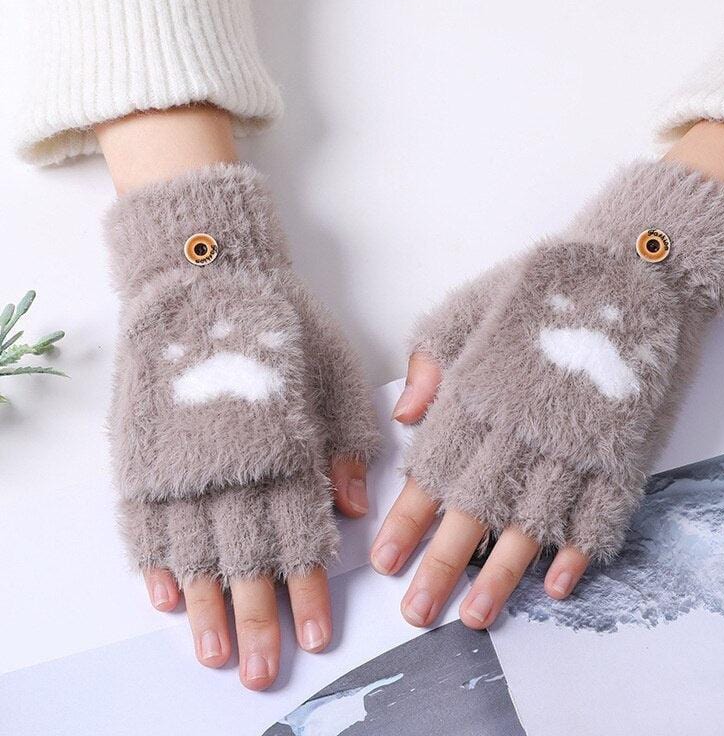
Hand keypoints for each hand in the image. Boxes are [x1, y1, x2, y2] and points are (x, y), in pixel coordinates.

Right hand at [105, 166, 378, 688]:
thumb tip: (350, 506)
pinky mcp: (144, 451)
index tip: (317, 634)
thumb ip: (344, 440)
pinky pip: (145, 519)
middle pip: (245, 560)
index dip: (309, 589)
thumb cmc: (281, 324)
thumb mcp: (334, 371)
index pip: (299, 538)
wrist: (208, 279)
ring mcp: (180, 461)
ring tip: (214, 655)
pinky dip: (154, 561)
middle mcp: (231, 466)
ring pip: (194, 552)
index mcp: (283, 449)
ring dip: (205, 609)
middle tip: (264, 672)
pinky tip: (164, 596)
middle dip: (259, 620)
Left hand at [372, 161, 723, 629]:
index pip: (434, 469)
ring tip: (477, 616)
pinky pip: (600, 510)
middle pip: (475, 508)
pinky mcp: (623, 447)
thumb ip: (433, 359)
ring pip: (533, 522)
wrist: (634, 267)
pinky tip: (557, 583)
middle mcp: (524, 427)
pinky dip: (579, 549)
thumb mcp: (472, 305)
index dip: (408, 519)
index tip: (385, 560)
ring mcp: (577, 441)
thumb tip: (403, 417)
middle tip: (419, 611)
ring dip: (504, 573)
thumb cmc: (544, 285)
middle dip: (443, 564)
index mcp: (481, 392)